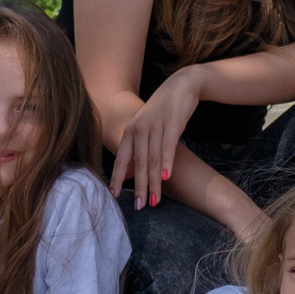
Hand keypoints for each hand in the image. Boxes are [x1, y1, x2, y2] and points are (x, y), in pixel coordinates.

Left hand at [109, 68, 203, 209]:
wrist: (181, 86)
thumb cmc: (162, 112)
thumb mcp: (145, 129)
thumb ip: (136, 151)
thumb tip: (127, 175)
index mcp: (130, 131)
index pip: (121, 159)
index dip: (117, 178)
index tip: (113, 196)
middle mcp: (139, 129)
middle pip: (138, 163)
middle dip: (138, 187)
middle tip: (139, 207)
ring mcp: (155, 126)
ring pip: (153, 160)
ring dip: (153, 182)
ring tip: (154, 201)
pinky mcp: (172, 124)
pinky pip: (168, 148)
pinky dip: (167, 164)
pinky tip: (166, 179)